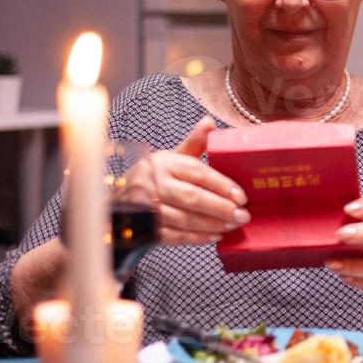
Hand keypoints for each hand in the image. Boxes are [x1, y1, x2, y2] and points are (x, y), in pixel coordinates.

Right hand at [124, 117, 249, 245]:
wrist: (119, 200)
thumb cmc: (153, 176)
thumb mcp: (171, 157)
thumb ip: (193, 143)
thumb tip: (210, 123)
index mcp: (164, 164)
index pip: (198, 173)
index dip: (222, 185)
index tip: (242, 196)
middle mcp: (154, 184)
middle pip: (193, 198)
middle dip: (221, 208)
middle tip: (242, 215)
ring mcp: (148, 209)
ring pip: (185, 219)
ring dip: (212, 224)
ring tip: (232, 225)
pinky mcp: (145, 229)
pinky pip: (174, 236)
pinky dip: (196, 238)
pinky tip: (214, 236)